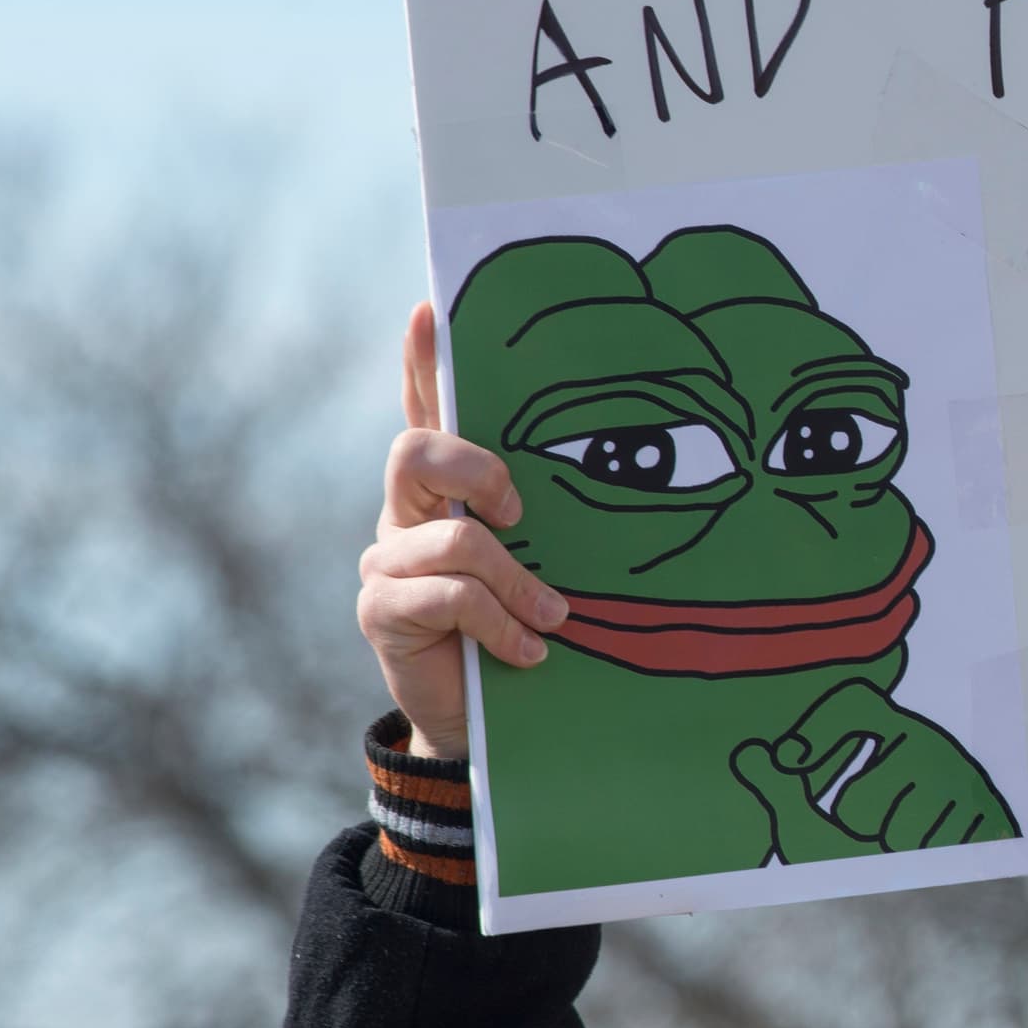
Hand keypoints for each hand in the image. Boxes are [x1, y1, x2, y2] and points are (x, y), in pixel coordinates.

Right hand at [356, 303, 566, 758]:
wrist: (486, 718)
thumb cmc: (529, 623)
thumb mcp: (550, 559)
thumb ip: (559, 516)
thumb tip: (646, 460)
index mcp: (447, 488)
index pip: (429, 410)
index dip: (423, 362)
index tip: (432, 309)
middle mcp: (406, 512)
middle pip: (416, 450)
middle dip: (480, 473)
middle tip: (524, 515)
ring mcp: (387, 559)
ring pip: (456, 540)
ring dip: (518, 582)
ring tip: (555, 617)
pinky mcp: (382, 609)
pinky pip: (450, 596)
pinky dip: (501, 623)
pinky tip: (530, 650)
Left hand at [731, 677, 1019, 860]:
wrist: (939, 876)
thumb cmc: (863, 848)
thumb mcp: (810, 821)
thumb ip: (779, 788)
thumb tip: (748, 751)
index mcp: (890, 726)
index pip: (855, 703)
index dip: (818, 730)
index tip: (788, 760)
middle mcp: (930, 741)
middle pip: (856, 804)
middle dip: (854, 830)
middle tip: (873, 826)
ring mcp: (961, 777)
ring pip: (894, 834)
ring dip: (890, 851)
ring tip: (907, 837)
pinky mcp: (989, 812)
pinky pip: (931, 853)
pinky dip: (925, 862)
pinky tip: (934, 847)